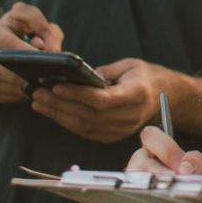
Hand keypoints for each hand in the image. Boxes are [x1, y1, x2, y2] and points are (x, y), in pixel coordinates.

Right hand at [0, 2, 64, 103]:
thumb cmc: (18, 32)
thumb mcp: (30, 23)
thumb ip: (45, 29)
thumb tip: (52, 50)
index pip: (2, 40)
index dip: (21, 50)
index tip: (40, 60)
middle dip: (15, 76)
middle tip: (35, 82)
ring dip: (11, 88)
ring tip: (31, 90)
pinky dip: (6, 95)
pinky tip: (21, 94)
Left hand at [30, 57, 168, 143]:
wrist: (164, 96)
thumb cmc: (143, 77)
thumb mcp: (128, 65)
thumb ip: (104, 72)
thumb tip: (76, 77)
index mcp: (137, 95)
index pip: (102, 100)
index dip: (77, 95)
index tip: (56, 87)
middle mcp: (130, 116)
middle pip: (88, 115)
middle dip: (59, 104)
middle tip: (38, 92)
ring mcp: (121, 130)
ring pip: (83, 126)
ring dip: (57, 114)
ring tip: (38, 101)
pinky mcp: (112, 137)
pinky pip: (85, 132)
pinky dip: (65, 122)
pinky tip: (51, 111)